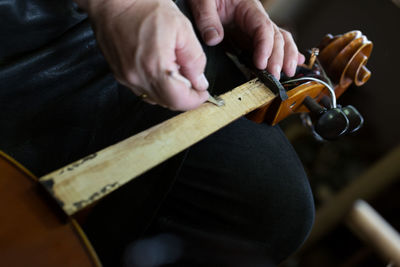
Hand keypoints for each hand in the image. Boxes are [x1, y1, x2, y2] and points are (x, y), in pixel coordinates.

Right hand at [76, 0, 208, 110]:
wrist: (112, 0)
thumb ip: (194, 60)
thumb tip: (200, 82)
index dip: (195, 100)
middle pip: (167, 103)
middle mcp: (137, 77)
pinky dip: (156, 87)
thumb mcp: (182, 28)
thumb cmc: (144, 6)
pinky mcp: (119, 75)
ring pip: (155, 99)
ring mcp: (126, 77)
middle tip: (193, 82)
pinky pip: (142, 90)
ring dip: (170, 93)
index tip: (202, 93)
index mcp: (154, 66)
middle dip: (184, 97)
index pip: (179, 100)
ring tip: (176, 72)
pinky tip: (160, 70)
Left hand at [188, 0, 304, 78]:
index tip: (261, 63)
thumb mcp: (203, 0)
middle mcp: (255, 18)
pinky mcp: (249, 37)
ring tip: (289, 73)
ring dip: (286, 57)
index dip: (265, 47)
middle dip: (279, 57)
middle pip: (276, 36)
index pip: (263, 28)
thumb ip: (207, 18)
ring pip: (279, 40)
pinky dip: (285, 53)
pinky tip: (297, 62)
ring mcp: (254, 28)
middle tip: (275, 76)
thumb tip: (214, 39)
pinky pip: (270, 44)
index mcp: (247, 8)